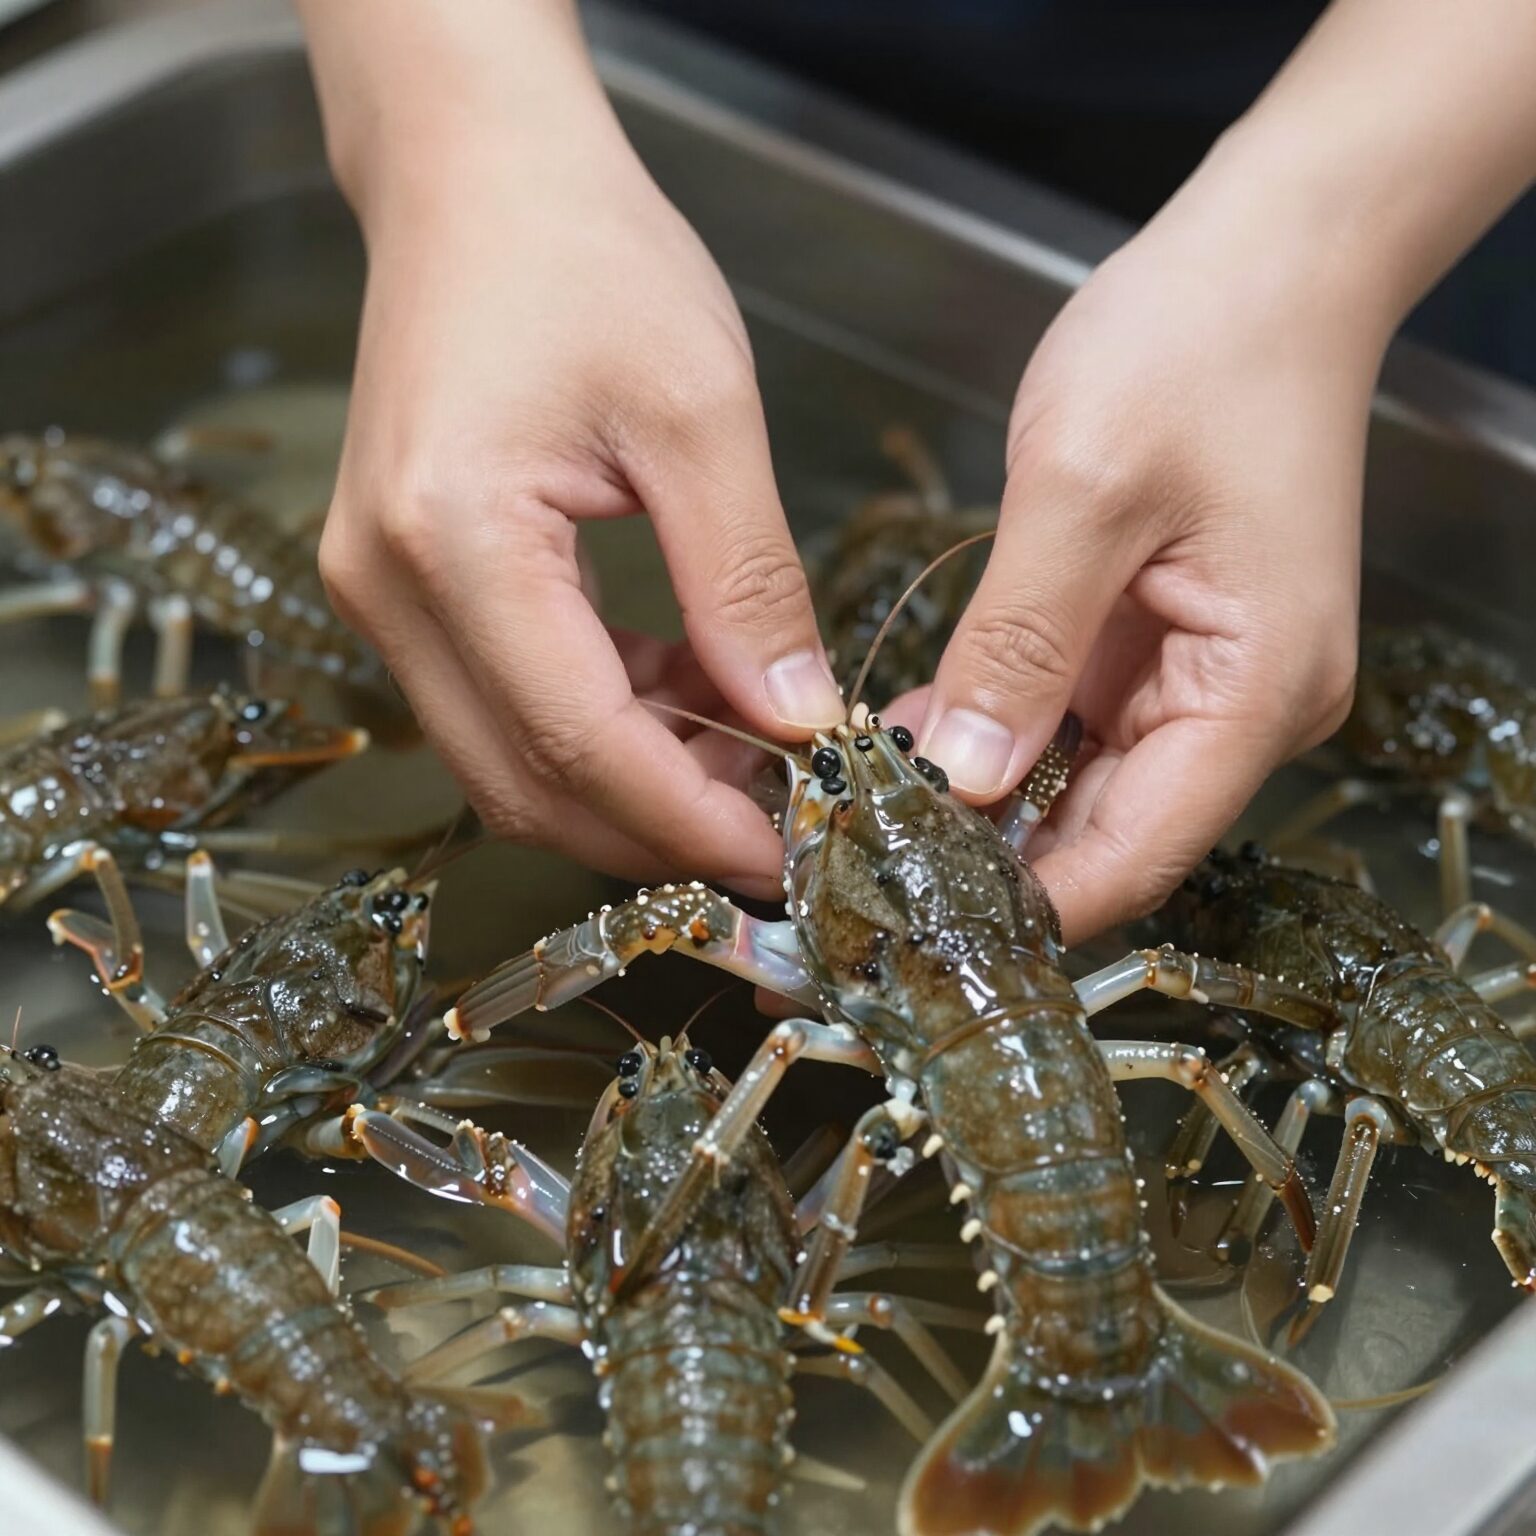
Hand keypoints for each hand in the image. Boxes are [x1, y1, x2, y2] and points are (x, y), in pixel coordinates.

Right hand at [308, 4, 841, 894]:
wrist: (478, 179)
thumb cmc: (585, 260)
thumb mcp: (701, 413)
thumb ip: (747, 583)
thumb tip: (798, 721)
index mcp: (454, 543)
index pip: (579, 745)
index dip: (691, 821)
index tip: (788, 855)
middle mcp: (388, 590)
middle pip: (527, 782)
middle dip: (659, 828)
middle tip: (777, 826)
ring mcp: (381, 593)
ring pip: (510, 759)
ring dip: (633, 781)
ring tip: (750, 754)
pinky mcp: (402, 586)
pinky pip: (502, 702)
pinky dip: (600, 725)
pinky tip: (687, 693)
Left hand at [911, 174, 1386, 942]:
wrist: (1268, 260)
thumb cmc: (1198, 348)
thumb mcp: (1085, 491)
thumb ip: (1020, 643)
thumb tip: (966, 779)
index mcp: (1257, 688)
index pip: (1138, 853)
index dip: (1026, 904)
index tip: (914, 925)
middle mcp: (1245, 706)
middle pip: (1110, 835)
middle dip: (991, 865)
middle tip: (864, 881)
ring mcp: (1204, 678)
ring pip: (1083, 787)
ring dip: (985, 809)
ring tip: (869, 824)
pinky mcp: (1159, 644)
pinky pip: (1072, 725)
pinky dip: (998, 742)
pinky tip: (914, 748)